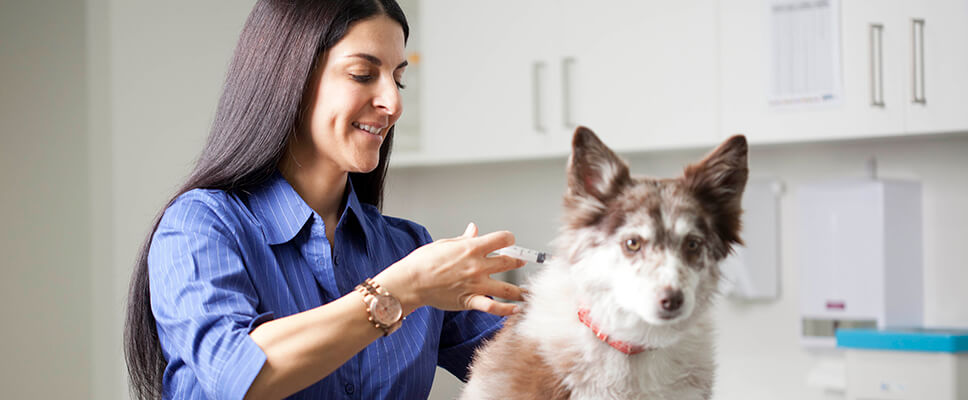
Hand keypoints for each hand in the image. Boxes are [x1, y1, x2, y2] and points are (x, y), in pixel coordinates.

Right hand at [375, 223, 526, 315]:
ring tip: (528, 292)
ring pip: (507, 288)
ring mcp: (476, 285)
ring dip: (520, 291)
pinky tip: (516, 309)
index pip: (502, 239)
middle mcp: (477, 266)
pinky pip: (493, 307)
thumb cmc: (423, 262)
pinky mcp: (470, 300)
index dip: (509, 239)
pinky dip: (506, 310)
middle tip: (521, 262)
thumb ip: (464, 239)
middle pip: (509, 262)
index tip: (510, 241)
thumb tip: (473, 229)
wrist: (411, 282)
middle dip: (518, 261)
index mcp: (472, 248)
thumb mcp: (445, 244)